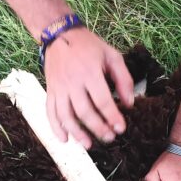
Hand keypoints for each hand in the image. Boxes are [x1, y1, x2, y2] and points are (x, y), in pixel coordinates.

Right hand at [43, 27, 134, 146]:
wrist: (60, 35)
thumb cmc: (89, 46)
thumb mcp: (112, 56)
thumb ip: (123, 79)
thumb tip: (129, 103)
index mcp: (90, 72)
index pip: (102, 101)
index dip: (112, 117)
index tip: (121, 128)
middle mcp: (72, 82)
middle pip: (85, 112)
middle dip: (98, 128)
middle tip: (110, 137)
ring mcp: (59, 88)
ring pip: (66, 116)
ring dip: (77, 133)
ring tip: (89, 145)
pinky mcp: (50, 91)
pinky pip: (50, 112)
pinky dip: (55, 128)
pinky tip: (65, 140)